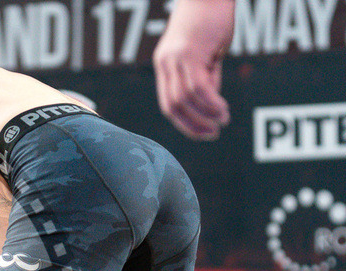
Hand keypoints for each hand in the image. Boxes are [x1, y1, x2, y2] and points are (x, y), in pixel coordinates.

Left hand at [152, 0, 232, 139]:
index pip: (168, 103)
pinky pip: (198, 87)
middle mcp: (165, 63)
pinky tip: (222, 110)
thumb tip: (210, 101)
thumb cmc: (211, 17)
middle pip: (172, 106)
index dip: (184, 122)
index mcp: (165, 65)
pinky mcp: (189, 53)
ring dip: (205, 116)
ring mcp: (175, 59)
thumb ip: (206, 76)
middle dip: (191, 126)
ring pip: (185, 99)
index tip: (202, 132)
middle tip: (211, 134)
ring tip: (222, 121)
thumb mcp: (206, 52)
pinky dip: (211, 103)